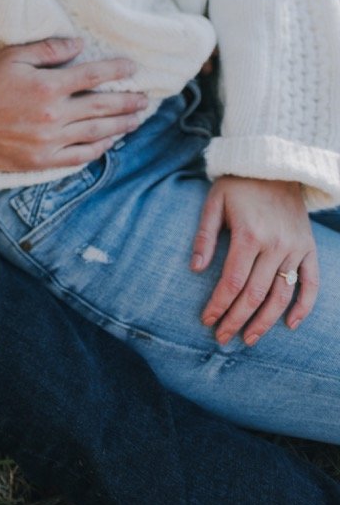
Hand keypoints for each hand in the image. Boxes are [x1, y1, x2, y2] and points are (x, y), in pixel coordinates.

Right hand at [0, 37, 147, 170]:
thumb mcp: (9, 56)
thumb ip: (47, 50)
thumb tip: (79, 46)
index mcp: (47, 87)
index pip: (93, 77)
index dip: (116, 70)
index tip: (132, 67)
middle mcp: (54, 116)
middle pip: (102, 108)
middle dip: (127, 102)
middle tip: (145, 99)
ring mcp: (49, 141)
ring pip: (96, 133)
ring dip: (120, 126)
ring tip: (135, 120)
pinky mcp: (41, 160)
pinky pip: (79, 156)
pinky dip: (98, 149)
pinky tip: (108, 142)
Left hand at [193, 176, 316, 345]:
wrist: (275, 165)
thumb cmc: (237, 185)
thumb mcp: (213, 203)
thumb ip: (204, 236)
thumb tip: (194, 269)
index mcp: (248, 235)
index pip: (232, 282)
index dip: (218, 305)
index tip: (206, 320)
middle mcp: (275, 246)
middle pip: (255, 294)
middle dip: (236, 319)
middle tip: (222, 338)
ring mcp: (296, 249)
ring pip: (282, 296)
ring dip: (265, 321)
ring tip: (249, 338)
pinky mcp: (309, 249)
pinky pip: (311, 284)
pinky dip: (303, 307)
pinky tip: (290, 325)